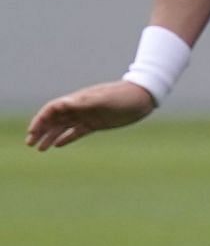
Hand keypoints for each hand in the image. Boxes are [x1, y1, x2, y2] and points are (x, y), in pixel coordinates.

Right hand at [25, 80, 156, 150]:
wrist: (143, 97)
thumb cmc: (123, 96)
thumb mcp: (103, 100)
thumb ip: (83, 103)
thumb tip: (62, 104)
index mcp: (78, 100)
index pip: (52, 110)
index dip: (40, 120)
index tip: (32, 132)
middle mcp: (80, 108)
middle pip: (54, 119)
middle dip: (40, 130)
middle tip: (30, 144)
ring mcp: (88, 116)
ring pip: (63, 127)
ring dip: (50, 136)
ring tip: (40, 149)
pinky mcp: (97, 123)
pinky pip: (77, 131)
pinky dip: (66, 138)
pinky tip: (58, 145)